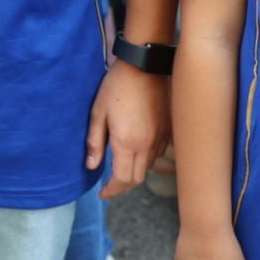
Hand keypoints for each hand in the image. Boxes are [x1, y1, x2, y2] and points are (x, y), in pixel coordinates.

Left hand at [89, 61, 168, 197]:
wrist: (144, 66)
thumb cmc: (116, 87)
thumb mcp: (98, 113)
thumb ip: (95, 142)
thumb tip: (92, 166)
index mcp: (126, 142)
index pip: (122, 180)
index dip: (112, 191)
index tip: (102, 193)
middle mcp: (146, 145)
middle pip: (136, 179)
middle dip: (122, 186)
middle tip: (110, 183)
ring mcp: (160, 138)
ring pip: (148, 167)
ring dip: (134, 172)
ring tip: (120, 166)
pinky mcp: (168, 130)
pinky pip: (157, 154)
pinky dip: (146, 159)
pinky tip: (135, 150)